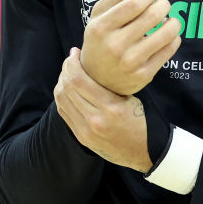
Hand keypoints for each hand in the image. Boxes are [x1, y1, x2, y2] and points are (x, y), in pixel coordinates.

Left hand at [54, 48, 151, 171]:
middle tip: (71, 59)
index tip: (75, 53)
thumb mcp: (130, 98)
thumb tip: (90, 62)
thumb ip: (108, 84)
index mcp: (110, 107)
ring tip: (69, 73)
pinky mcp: (81, 137)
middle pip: (66, 88)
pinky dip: (62, 96)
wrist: (141, 151)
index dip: (71, 63)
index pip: (78, 80)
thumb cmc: (139, 119)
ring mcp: (85, 131)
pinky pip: (64, 112)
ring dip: (62, 82)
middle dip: (65, 69)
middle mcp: (95, 120)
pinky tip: (68, 89)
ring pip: (61, 100)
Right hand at [80, 0, 181, 94]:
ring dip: (173, 21)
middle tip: (162, 4)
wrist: (97, 80)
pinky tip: (168, 34)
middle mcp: (115, 46)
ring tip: (168, 19)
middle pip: (153, 16)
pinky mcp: (144, 75)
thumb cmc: (100, 40)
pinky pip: (169, 50)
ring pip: (166, 33)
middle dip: (164, 4)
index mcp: (101, 28)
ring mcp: (130, 63)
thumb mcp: (101, 16)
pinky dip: (174, 38)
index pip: (134, 4)